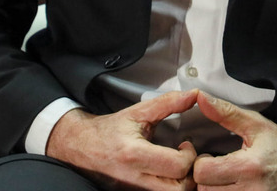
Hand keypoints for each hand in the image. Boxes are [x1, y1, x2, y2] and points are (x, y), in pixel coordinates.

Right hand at [46, 89, 199, 189]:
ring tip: (178, 166)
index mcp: (135, 154)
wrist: (82, 146)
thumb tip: (194, 95)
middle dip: (191, 174)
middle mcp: (135, 177)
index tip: (185, 145)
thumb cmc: (110, 130)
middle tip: (186, 159)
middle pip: (180, 189)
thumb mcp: (138, 112)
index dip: (189, 155)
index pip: (177, 166)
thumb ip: (167, 103)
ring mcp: (134, 190)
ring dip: (182, 182)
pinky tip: (168, 173)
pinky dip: (170, 186)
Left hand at [192, 93, 276, 190]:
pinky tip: (231, 186)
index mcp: (249, 167)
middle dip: (204, 178)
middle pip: (204, 190)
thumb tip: (201, 98)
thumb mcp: (255, 124)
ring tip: (223, 178)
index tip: (209, 157)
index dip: (201, 162)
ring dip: (213, 189)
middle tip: (214, 168)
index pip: (203, 172)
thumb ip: (226, 113)